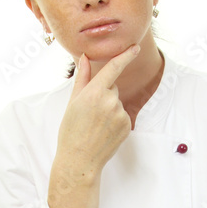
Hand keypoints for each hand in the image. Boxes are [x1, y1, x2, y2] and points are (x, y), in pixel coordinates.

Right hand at [54, 45, 138, 182]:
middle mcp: (110, 101)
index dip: (125, 56)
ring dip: (109, 108)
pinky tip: (104, 131)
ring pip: (118, 102)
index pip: (114, 68)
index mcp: (94, 92)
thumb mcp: (73, 102)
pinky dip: (115, 120)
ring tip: (95, 125)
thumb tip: (86, 58)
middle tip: (89, 112)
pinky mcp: (127, 125)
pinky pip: (123, 115)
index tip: (135, 47)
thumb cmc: (71, 131)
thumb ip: (82, 78)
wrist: (80, 160)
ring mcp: (120, 114)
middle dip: (104, 94)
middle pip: (113, 87)